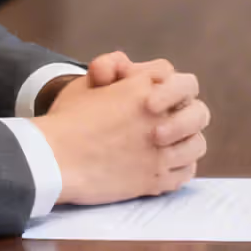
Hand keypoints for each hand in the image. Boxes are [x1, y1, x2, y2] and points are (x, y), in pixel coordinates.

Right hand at [35, 52, 209, 204]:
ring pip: (196, 145)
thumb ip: (114, 71)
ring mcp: (160, 151)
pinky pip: (185, 173)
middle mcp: (159, 118)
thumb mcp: (87, 83)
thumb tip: (127, 71)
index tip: (155, 101)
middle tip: (169, 124)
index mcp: (145, 90)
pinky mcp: (154, 179)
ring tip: (169, 146)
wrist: (52, 159)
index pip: (184, 82)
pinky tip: (165, 166)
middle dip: (189, 116)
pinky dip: (180, 169)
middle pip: (199, 113)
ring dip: (186, 143)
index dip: (172, 90)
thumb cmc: (66, 119)